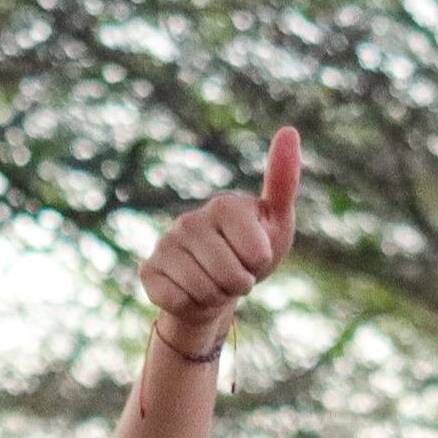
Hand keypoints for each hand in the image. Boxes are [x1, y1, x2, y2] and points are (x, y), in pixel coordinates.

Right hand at [137, 124, 299, 366]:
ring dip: (217, 298)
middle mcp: (189, 220)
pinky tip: (191, 292)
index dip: (260, 263)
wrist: (217, 288)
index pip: (256, 253)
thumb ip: (283, 181)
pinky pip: (179, 302)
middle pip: (231, 277)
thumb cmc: (250, 253)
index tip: (254, 255)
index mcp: (224, 205)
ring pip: (205, 292)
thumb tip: (289, 130)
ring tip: (215, 283)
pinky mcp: (148, 271)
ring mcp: (166, 245)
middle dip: (240, 285)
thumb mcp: (277, 222)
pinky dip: (193, 307)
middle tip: (235, 274)